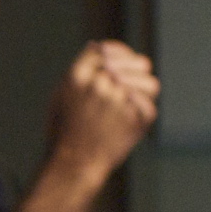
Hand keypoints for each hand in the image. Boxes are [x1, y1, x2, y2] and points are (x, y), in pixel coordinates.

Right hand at [45, 41, 159, 183]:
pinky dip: (143, 111)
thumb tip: (96, 45)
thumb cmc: (64, 133)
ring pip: (149, 82)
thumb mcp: (61, 96)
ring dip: (144, 88)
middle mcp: (99, 85)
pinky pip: (149, 106)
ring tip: (134, 98)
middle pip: (134, 63)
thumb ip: (80, 71)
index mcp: (77, 77)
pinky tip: (132, 116)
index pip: (105, 50)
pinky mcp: (135, 120)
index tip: (122, 60)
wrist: (72, 165)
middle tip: (133, 80)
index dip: (118, 52)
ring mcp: (118, 101)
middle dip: (135, 69)